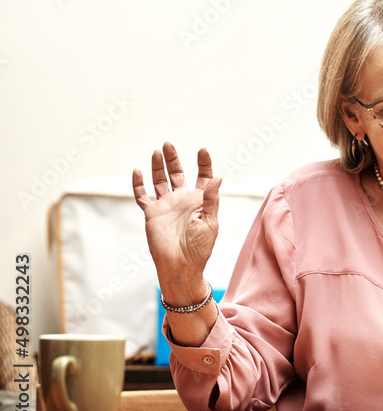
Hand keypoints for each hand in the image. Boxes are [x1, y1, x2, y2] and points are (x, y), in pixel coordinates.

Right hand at [132, 142, 221, 301]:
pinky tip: (137, 170)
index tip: (202, 150)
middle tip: (168, 144)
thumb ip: (211, 199)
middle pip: (177, 173)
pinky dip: (138, 184)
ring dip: (158, 166)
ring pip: (160, 180)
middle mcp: (182, 200)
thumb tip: (218, 177)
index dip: (203, 163)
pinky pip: (142, 196)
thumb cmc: (200, 247)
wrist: (181, 266)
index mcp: (200, 201)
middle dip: (173, 159)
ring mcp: (166, 206)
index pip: (203, 176)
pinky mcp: (152, 214)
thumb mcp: (210, 222)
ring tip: (157, 151)